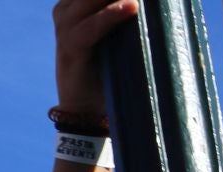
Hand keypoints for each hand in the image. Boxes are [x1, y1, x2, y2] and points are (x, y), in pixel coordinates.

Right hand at [53, 0, 138, 114]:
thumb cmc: (108, 72)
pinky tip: (132, 7)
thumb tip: (156, 6)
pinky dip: (112, 15)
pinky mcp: (71, 46)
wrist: (85, 111)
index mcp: (76, 4)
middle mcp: (67, 9)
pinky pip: (92, 26)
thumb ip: (126, 16)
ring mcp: (66, 26)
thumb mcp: (118, 38)